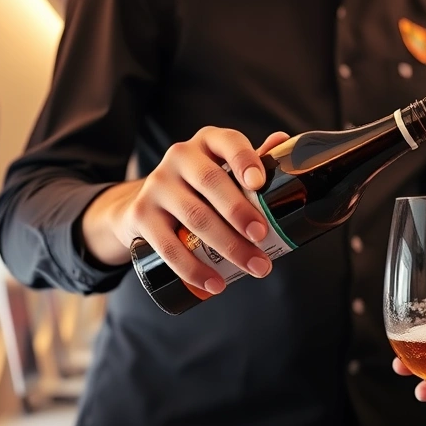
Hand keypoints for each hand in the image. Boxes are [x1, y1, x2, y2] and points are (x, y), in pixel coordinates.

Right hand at [81, 127, 289, 293]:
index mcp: (208, 142)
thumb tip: (284, 142)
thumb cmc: (200, 187)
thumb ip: (254, 159)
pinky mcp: (141, 216)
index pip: (228, 142)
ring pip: (195, 216)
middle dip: (241, 212)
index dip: (245, 160)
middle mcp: (180, 157)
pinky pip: (168, 246)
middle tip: (263, 238)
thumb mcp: (224, 168)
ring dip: (228, 246)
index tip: (259, 184)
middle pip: (212, 182)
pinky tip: (216, 284)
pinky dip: (194, 269)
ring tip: (255, 267)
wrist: (145, 205)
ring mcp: (157, 185)